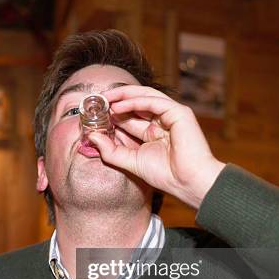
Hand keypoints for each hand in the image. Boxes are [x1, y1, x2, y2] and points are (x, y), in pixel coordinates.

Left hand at [88, 85, 225, 208]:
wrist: (187, 182)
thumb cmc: (165, 175)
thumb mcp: (130, 161)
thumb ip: (111, 150)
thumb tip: (91, 136)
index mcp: (152, 131)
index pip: (130, 117)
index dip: (112, 113)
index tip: (94, 113)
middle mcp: (161, 121)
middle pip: (136, 103)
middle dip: (115, 100)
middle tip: (96, 100)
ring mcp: (171, 115)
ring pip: (144, 97)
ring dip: (123, 96)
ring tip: (104, 98)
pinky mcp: (179, 113)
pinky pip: (153, 102)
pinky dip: (134, 102)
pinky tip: (117, 106)